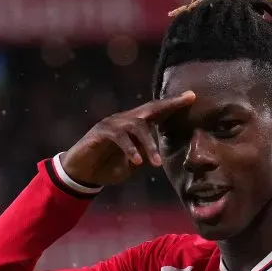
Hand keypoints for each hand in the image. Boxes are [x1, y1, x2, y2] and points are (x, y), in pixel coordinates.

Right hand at [61, 91, 195, 185]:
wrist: (80, 174)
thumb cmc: (106, 168)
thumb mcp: (131, 165)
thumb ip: (144, 155)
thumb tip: (156, 151)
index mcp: (133, 126)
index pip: (156, 112)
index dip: (173, 105)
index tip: (191, 96)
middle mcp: (124, 120)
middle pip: (149, 108)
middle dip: (169, 104)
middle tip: (187, 100)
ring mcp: (111, 124)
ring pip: (136, 125)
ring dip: (149, 145)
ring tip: (156, 164)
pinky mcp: (100, 133)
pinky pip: (119, 137)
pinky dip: (130, 149)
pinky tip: (137, 162)